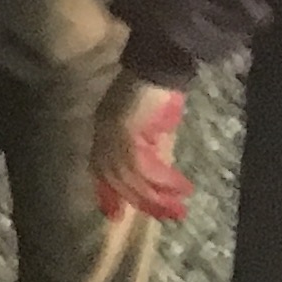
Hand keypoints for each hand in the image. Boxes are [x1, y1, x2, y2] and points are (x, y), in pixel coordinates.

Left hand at [92, 72, 193, 222]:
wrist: (158, 64)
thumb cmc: (156, 89)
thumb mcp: (148, 122)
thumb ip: (145, 144)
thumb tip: (154, 169)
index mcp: (102, 129)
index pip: (100, 168)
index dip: (107, 193)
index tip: (116, 216)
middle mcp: (101, 133)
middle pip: (113, 178)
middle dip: (139, 201)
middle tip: (165, 217)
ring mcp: (110, 133)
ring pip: (129, 177)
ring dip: (155, 197)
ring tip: (178, 209)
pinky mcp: (125, 132)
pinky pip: (143, 166)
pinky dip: (163, 181)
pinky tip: (181, 187)